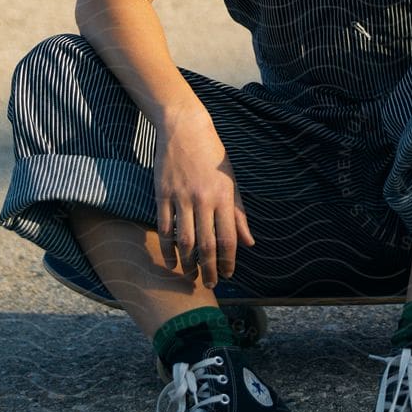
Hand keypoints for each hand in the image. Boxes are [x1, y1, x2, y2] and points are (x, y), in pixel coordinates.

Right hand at [154, 112, 254, 285]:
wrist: (184, 127)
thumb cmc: (212, 154)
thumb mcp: (231, 180)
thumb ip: (239, 213)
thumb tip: (249, 242)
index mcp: (224, 196)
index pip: (228, 238)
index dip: (229, 261)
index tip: (228, 275)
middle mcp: (203, 199)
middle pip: (206, 244)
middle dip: (209, 269)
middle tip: (210, 284)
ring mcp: (181, 197)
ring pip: (184, 240)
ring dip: (188, 263)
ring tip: (190, 275)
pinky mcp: (162, 194)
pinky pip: (164, 227)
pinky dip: (167, 247)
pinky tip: (170, 260)